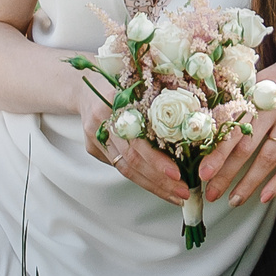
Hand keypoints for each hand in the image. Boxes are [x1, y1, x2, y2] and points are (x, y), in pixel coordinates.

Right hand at [76, 84, 193, 205]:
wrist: (83, 85)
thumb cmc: (118, 80)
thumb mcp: (137, 82)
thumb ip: (157, 100)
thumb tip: (192, 123)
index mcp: (114, 104)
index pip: (137, 142)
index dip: (156, 161)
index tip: (177, 174)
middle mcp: (102, 123)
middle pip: (131, 161)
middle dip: (159, 181)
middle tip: (183, 192)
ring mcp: (95, 137)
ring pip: (125, 169)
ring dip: (153, 186)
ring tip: (175, 195)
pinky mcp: (93, 148)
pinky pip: (120, 166)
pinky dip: (142, 177)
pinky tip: (159, 185)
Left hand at [196, 36, 275, 205]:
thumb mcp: (268, 76)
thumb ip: (245, 98)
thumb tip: (214, 126)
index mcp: (257, 89)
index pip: (230, 126)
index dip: (215, 151)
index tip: (201, 172)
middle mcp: (275, 103)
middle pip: (245, 146)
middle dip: (225, 173)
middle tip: (210, 193)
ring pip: (267, 158)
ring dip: (248, 183)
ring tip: (234, 200)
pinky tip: (265, 196)